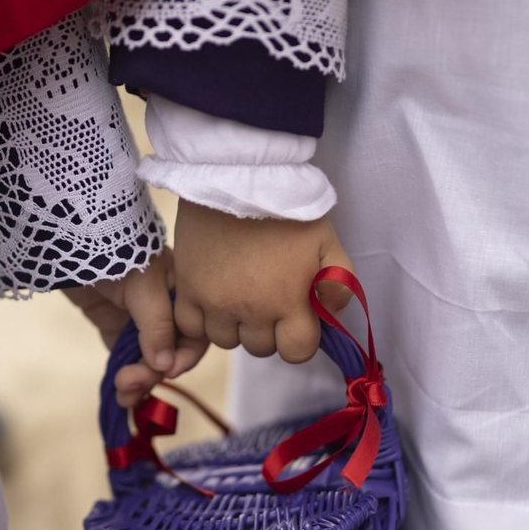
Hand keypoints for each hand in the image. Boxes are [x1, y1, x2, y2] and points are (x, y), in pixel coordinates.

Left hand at [63, 248, 208, 407]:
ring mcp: (140, 319)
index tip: (167, 370)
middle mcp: (166, 308)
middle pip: (172, 352)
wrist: (69, 236)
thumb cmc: (115, 252)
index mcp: (183, 292)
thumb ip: (158, 325)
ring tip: (122, 395)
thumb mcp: (145, 286)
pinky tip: (121, 395)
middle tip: (130, 383)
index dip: (185, 355)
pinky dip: (126, 377)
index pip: (196, 333)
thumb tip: (166, 367)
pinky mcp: (116, 327)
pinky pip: (127, 359)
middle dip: (154, 372)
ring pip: (149, 361)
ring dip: (139, 381)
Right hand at [172, 200, 354, 363]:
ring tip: (240, 295)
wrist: (237, 177)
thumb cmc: (287, 209)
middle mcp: (251, 310)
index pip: (296, 352)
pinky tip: (212, 299)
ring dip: (235, 326)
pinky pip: (191, 327)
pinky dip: (203, 320)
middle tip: (268, 298)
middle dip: (269, 330)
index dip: (299, 339)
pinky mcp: (188, 289)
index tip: (297, 319)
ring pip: (226, 341)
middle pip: (260, 348)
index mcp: (288, 301)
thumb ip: (340, 283)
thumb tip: (331, 315)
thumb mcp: (328, 241)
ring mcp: (215, 303)